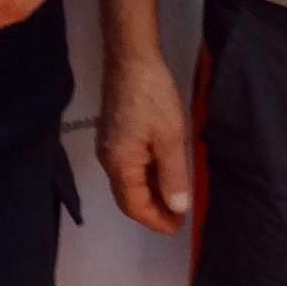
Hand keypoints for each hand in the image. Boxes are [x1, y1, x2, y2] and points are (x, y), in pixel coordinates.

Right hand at [97, 52, 193, 233]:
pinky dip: (146, 174)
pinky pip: (129, 165)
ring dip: (150, 192)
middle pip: (128, 197)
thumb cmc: (152, 96)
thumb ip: (173, 175)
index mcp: (120, 165)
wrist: (131, 57)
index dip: (156, 220)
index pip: (135, 206)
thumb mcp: (170, 137)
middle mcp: (108, 159)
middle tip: (178, 217)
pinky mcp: (114, 132)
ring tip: (175, 196)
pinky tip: (164, 170)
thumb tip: (177, 208)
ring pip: (128, 180)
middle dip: (152, 210)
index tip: (177, 227)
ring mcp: (109, 145)